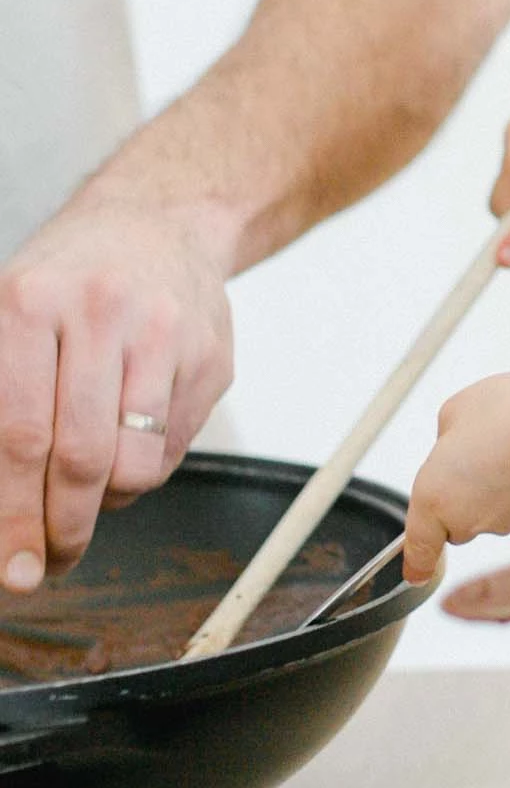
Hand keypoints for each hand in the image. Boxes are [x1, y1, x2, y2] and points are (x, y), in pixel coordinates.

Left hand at [0, 203, 233, 590]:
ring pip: (134, 467)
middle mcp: (100, 312)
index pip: (18, 436)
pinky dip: (142, 471)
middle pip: (81, 458)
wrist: (159, 220)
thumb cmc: (70, 279)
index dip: (12, 517)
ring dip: (106, 505)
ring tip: (88, 496)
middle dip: (60, 530)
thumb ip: (0, 403)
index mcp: (29, 302)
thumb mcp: (9, 315)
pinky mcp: (211, 358)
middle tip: (47, 562)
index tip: (10, 567)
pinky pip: (171, 451)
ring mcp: (164, 334)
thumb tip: (2, 511)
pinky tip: (126, 446)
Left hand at [403, 374, 509, 582]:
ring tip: (509, 443)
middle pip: (453, 520)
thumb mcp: (458, 408)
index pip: (418, 546)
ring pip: (486, 510)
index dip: (415, 561)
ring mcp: (501, 522)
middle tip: (475, 450)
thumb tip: (452, 449)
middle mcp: (465, 519)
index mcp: (433, 495)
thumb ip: (444, 436)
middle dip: (459, 494)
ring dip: (491, 484)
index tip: (414, 571)